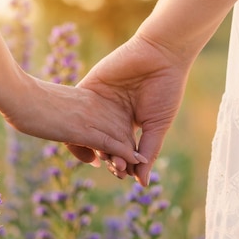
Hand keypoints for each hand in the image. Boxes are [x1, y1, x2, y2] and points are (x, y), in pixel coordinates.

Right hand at [0, 72, 145, 167]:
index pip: (119, 120)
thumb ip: (79, 136)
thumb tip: (95, 159)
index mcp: (93, 99)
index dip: (124, 140)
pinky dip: (126, 154)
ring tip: (128, 173)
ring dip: (128, 158)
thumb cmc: (31, 106)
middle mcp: (98, 106)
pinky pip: (112, 142)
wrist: (19, 95)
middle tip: (127, 171)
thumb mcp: (61, 118)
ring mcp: (93, 116)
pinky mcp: (85, 128)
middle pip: (124, 130)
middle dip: (129, 152)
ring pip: (122, 138)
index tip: (121, 159)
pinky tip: (135, 163)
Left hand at [67, 33, 189, 185]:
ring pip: (83, 131)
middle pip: (98, 145)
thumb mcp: (157, 126)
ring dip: (88, 146)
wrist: (160, 55)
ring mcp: (97, 104)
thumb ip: (147, 153)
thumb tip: (142, 184)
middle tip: (113, 166)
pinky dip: (73, 124)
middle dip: (105, 159)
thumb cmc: (166, 90)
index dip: (118, 165)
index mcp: (127, 126)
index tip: (124, 172)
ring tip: (99, 156)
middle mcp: (110, 117)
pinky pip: (73, 109)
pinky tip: (79, 136)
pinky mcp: (87, 89)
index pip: (116, 152)